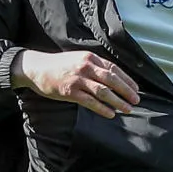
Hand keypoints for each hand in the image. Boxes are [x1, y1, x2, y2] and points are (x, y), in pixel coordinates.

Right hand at [15, 49, 139, 117]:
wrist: (36, 68)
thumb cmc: (58, 65)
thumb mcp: (78, 58)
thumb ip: (94, 65)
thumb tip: (112, 78)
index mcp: (90, 58)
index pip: (114, 69)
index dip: (127, 80)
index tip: (136, 89)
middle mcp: (86, 67)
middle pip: (112, 80)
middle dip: (126, 91)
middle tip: (136, 100)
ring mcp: (78, 79)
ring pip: (103, 91)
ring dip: (118, 101)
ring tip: (127, 109)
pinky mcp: (70, 92)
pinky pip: (90, 102)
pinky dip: (102, 108)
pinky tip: (110, 114)